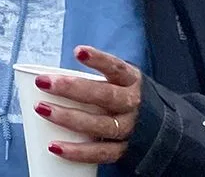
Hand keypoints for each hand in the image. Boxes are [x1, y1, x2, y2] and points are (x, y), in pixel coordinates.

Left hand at [34, 46, 141, 165]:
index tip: (78, 52)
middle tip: (42, 82)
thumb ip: (91, 79)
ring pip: (101, 124)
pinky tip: (54, 146)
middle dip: (71, 89)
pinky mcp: (125, 150)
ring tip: (41, 109)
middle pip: (104, 96)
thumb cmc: (124, 97)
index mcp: (131, 82)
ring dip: (68, 118)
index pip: (116, 68)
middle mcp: (133, 105)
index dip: (99, 60)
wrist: (163, 129)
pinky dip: (77, 151)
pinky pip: (101, 152)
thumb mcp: (118, 82)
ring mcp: (130, 129)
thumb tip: (42, 75)